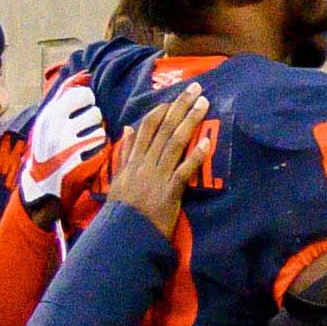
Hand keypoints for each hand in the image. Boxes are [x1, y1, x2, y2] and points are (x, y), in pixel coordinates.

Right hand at [15, 68, 111, 220]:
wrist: (40, 182)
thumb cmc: (48, 146)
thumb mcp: (49, 120)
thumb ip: (64, 97)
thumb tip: (85, 74)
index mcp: (48, 113)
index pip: (77, 91)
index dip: (86, 99)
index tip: (81, 110)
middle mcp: (55, 124)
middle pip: (91, 105)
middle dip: (93, 113)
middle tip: (85, 125)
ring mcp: (65, 140)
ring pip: (99, 123)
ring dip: (98, 131)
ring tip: (86, 140)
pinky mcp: (77, 156)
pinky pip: (101, 142)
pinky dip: (100, 147)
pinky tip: (89, 153)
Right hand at [93, 93, 206, 234]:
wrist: (123, 236)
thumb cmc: (124, 210)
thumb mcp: (119, 178)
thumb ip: (125, 153)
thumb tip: (127, 127)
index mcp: (133, 161)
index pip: (147, 128)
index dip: (161, 110)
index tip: (174, 96)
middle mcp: (144, 164)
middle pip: (163, 130)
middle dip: (179, 107)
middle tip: (196, 88)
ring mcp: (157, 177)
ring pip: (174, 143)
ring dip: (190, 122)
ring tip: (204, 104)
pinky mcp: (169, 192)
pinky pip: (183, 171)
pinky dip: (195, 156)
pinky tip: (207, 142)